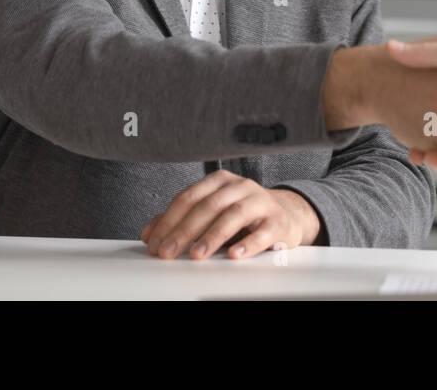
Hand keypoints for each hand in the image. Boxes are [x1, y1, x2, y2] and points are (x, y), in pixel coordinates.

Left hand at [141, 171, 319, 259]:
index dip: (169, 221)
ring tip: (197, 254)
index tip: (155, 242)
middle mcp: (240, 187)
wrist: (286, 215)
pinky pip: (262, 232)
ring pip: (233, 215)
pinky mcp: (278, 221)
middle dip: (184, 231)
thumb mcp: (211, 212)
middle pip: (208, 206)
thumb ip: (181, 220)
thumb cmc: (244, 214)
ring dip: (212, 236)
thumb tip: (150, 233)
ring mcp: (260, 202)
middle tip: (168, 251)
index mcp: (220, 182)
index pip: (188, 197)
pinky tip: (235, 255)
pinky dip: (247, 244)